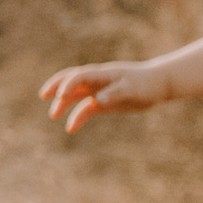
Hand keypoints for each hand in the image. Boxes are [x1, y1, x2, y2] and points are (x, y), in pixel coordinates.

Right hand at [39, 60, 167, 131]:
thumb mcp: (132, 89)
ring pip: (75, 95)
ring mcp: (98, 91)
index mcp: (102, 74)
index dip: (68, 84)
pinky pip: (85, 109)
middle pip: (71, 81)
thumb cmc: (146, 83)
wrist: (159, 85)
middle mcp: (97, 80)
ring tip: (53, 115)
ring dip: (63, 104)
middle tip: (44, 96)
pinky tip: (71, 128)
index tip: (61, 96)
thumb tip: (96, 100)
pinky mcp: (102, 102)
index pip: (80, 75)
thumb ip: (114, 93)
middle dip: (56, 87)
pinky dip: (77, 117)